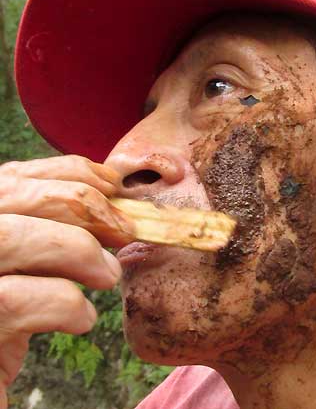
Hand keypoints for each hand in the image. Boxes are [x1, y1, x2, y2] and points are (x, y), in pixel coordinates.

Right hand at [0, 155, 132, 408]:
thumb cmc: (6, 321)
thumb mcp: (27, 265)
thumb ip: (51, 225)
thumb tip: (110, 190)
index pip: (10, 177)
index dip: (67, 172)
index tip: (114, 186)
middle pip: (9, 197)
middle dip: (82, 206)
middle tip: (125, 232)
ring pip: (9, 238)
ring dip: (78, 250)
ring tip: (107, 275)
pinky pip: (17, 302)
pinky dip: (66, 305)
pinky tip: (81, 320)